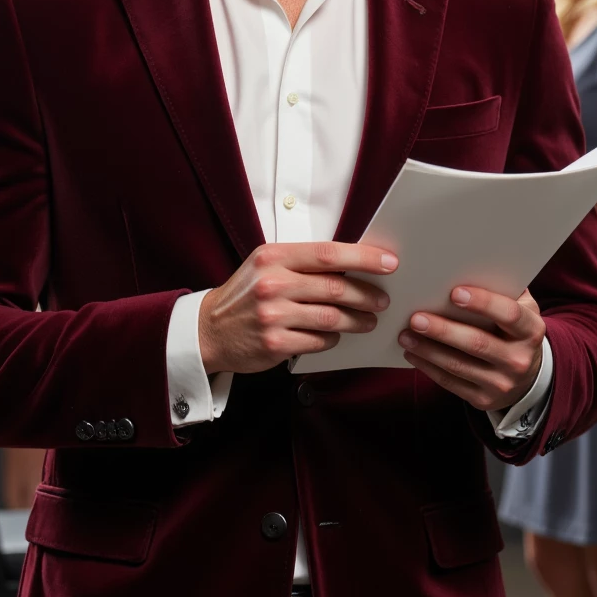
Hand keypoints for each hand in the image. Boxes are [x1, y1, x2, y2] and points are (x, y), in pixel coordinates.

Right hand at [198, 241, 397, 375]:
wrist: (208, 330)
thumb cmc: (244, 295)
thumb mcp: (266, 266)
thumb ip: (302, 263)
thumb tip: (352, 265)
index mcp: (274, 257)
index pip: (328, 253)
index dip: (364, 258)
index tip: (389, 263)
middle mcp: (273, 284)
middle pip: (336, 288)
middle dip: (367, 295)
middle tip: (382, 300)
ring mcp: (273, 315)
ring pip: (332, 317)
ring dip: (357, 321)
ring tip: (368, 321)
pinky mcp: (275, 343)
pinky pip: (319, 341)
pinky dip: (332, 339)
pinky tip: (335, 336)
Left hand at [398, 285, 544, 412]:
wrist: (527, 376)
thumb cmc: (515, 330)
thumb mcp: (522, 309)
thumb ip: (504, 289)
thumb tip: (468, 265)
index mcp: (531, 330)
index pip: (509, 315)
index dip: (483, 303)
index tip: (454, 292)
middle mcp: (519, 359)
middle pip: (478, 343)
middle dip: (444, 330)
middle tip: (416, 317)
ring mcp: (502, 383)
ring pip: (458, 366)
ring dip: (428, 350)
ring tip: (405, 335)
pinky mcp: (483, 399)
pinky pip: (450, 383)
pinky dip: (428, 368)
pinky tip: (412, 353)